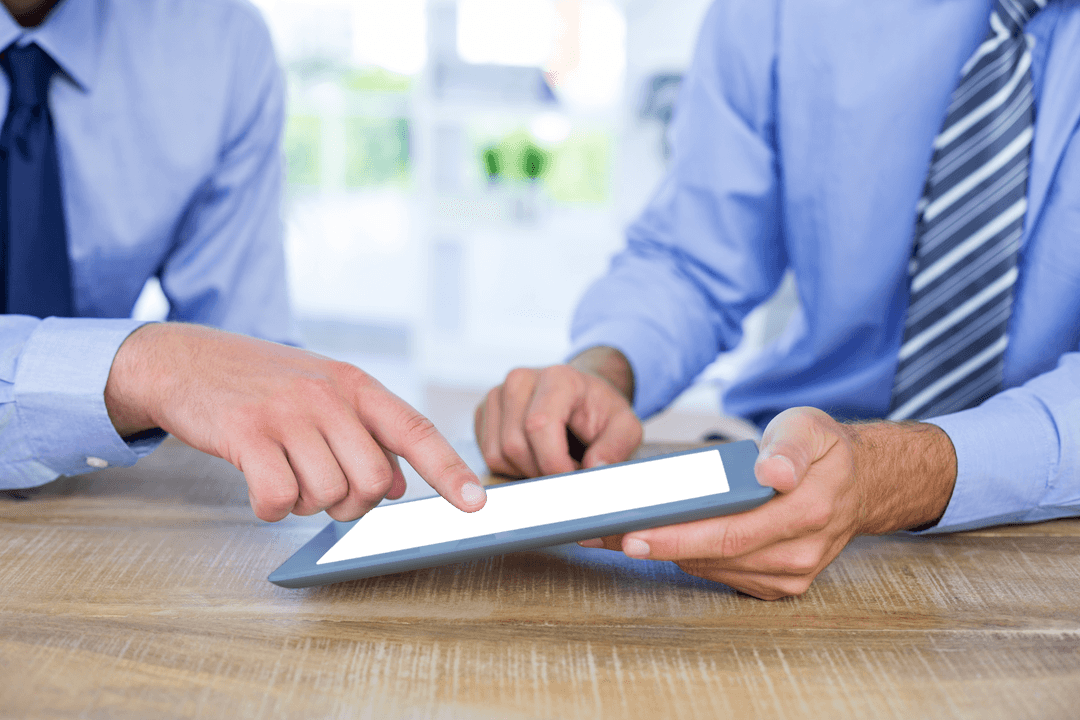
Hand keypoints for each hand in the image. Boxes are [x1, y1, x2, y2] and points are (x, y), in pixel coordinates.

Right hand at [105, 323, 485, 521]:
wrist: (186, 359)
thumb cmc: (264, 385)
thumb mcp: (324, 397)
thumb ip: (366, 436)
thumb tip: (400, 486)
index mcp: (357, 386)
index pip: (416, 429)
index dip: (449, 470)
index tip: (476, 503)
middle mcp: (330, 396)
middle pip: (372, 482)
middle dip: (350, 502)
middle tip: (320, 484)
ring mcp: (288, 413)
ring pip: (326, 496)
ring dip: (304, 502)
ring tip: (282, 471)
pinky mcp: (247, 433)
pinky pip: (277, 501)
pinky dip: (269, 508)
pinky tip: (257, 484)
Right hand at [475, 347, 641, 476]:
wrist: (581, 397)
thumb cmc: (602, 413)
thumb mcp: (626, 427)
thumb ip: (616, 447)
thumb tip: (594, 469)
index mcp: (557, 377)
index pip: (539, 426)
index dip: (554, 464)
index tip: (574, 479)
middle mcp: (519, 379)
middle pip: (515, 445)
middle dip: (542, 472)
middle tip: (568, 473)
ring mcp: (496, 394)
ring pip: (497, 455)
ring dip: (526, 473)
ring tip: (554, 464)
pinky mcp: (483, 412)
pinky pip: (488, 456)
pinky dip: (512, 468)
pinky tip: (534, 459)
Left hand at [578, 407, 956, 599]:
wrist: (858, 484)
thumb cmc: (823, 450)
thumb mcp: (810, 427)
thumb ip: (791, 446)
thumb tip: (773, 472)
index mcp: (808, 509)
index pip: (732, 532)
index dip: (679, 537)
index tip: (634, 535)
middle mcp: (801, 551)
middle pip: (715, 556)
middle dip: (655, 546)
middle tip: (604, 536)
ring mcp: (793, 574)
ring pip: (715, 569)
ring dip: (665, 555)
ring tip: (616, 536)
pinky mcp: (782, 585)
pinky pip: (725, 575)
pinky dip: (689, 560)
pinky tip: (658, 543)